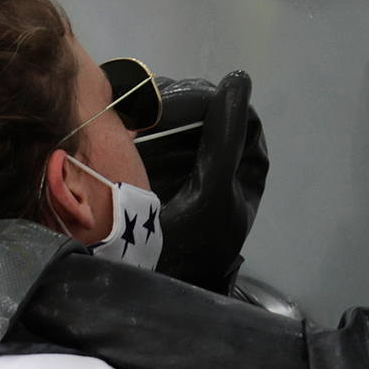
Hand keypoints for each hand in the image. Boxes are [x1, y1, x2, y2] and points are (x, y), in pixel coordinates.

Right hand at [137, 71, 268, 292]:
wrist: (153, 289)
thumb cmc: (192, 243)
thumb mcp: (212, 187)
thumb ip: (226, 134)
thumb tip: (238, 80)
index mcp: (246, 167)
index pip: (239, 115)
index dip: (211, 100)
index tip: (175, 101)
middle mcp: (224, 165)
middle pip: (208, 114)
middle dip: (178, 104)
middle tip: (145, 106)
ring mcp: (192, 170)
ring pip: (181, 124)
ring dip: (156, 113)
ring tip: (130, 114)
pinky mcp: (162, 175)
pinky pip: (157, 140)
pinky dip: (141, 129)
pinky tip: (121, 128)